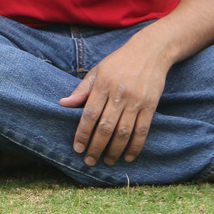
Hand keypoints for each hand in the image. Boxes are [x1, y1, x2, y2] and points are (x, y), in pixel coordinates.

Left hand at [58, 39, 168, 166]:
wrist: (150, 52)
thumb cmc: (119, 62)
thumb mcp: (97, 70)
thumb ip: (82, 89)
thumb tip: (63, 104)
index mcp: (102, 84)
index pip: (90, 114)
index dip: (82, 133)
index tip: (77, 148)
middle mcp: (119, 94)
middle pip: (105, 127)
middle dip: (96, 147)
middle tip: (89, 161)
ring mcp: (136, 101)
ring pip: (123, 132)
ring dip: (114, 150)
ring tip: (106, 161)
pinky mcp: (151, 106)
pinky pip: (142, 131)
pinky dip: (135, 146)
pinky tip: (128, 157)